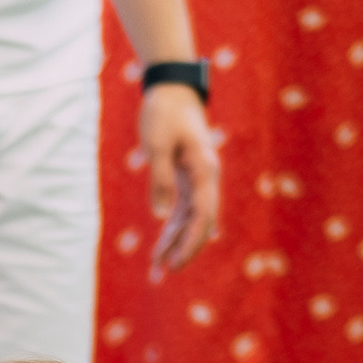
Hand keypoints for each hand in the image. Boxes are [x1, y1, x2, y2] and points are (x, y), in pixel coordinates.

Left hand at [138, 83, 218, 272]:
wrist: (172, 89)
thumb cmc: (164, 113)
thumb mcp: (156, 144)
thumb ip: (160, 178)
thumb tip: (160, 215)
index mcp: (204, 170)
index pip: (202, 215)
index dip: (190, 242)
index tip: (175, 263)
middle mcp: (206, 178)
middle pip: (199, 222)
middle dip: (183, 249)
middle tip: (163, 273)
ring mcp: (198, 178)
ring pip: (190, 218)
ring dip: (175, 241)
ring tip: (157, 266)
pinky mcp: (187, 176)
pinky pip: (183, 208)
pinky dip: (172, 226)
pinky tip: (163, 245)